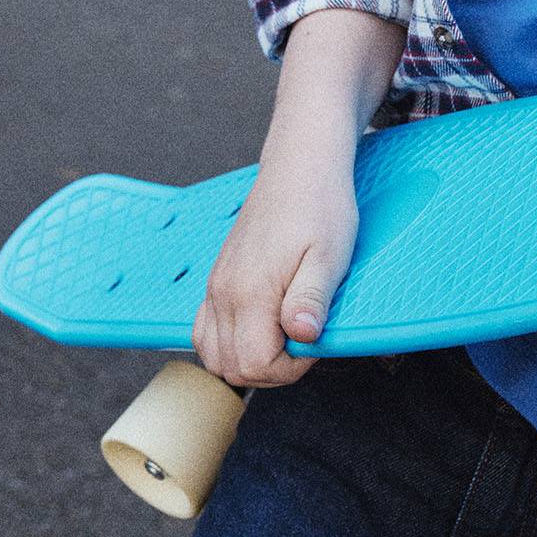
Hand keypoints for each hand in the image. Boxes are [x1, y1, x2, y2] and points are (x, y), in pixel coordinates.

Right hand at [192, 155, 358, 387]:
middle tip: (303, 341)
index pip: (254, 364)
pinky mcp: (218, 278)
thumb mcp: (330, 253)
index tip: (314, 341)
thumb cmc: (320, 206)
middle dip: (270, 370)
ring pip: (213, 354)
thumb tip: (303, 335)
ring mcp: (216, 285)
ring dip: (248, 360)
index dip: (290, 367)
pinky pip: (206, 330)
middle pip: (230, 367)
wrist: (299, 167)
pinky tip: (262, 328)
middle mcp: (223, 292)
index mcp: (250, 290)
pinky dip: (229, 342)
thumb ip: (312, 297)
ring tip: (285, 338)